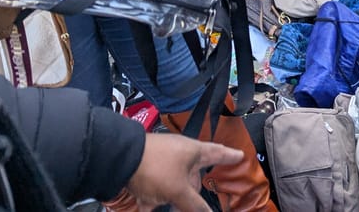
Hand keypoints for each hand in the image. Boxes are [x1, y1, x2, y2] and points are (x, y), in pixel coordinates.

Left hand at [126, 133, 243, 211]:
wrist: (118, 159)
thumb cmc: (154, 167)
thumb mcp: (178, 189)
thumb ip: (194, 204)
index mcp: (193, 152)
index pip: (217, 153)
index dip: (229, 156)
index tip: (240, 155)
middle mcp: (179, 156)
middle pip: (193, 178)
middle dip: (192, 196)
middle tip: (193, 208)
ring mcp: (161, 165)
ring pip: (173, 188)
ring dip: (172, 202)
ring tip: (168, 206)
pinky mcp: (144, 174)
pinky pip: (153, 193)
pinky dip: (152, 202)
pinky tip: (148, 208)